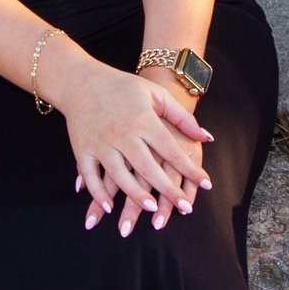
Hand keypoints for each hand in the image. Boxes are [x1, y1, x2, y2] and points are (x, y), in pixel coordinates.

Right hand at [43, 49, 212, 237]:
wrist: (81, 81)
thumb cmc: (123, 87)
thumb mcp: (156, 95)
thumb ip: (182, 117)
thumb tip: (207, 138)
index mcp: (144, 120)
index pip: (171, 149)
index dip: (190, 168)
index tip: (207, 184)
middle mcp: (123, 133)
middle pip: (148, 168)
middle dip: (168, 190)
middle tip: (185, 208)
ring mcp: (101, 143)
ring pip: (120, 176)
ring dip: (136, 195)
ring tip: (152, 209)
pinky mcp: (82, 149)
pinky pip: (90, 176)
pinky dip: (98, 192)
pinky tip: (109, 206)